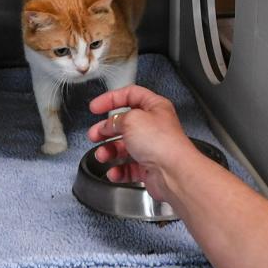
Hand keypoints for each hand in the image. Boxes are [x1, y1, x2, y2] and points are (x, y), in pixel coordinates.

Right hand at [87, 86, 204, 203]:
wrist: (173, 172)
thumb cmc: (162, 143)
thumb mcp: (131, 119)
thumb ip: (116, 119)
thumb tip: (108, 124)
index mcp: (155, 107)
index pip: (130, 95)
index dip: (111, 98)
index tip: (95, 107)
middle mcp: (154, 126)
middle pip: (124, 123)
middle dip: (106, 129)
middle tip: (94, 134)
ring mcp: (152, 148)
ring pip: (124, 147)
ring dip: (109, 152)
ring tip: (102, 155)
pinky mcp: (149, 167)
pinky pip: (128, 168)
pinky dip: (119, 170)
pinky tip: (113, 171)